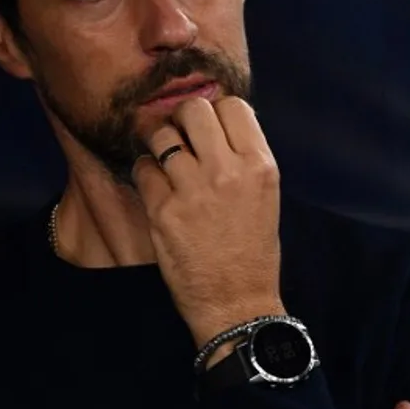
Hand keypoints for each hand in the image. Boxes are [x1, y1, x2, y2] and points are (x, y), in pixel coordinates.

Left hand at [133, 97, 284, 347]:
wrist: (236, 303)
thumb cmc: (253, 252)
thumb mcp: (265, 196)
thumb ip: (243, 157)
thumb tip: (216, 124)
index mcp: (260, 165)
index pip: (232, 105)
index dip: (217, 113)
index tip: (210, 129)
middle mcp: (228, 171)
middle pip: (194, 110)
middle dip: (184, 120)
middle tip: (183, 140)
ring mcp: (193, 189)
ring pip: (162, 135)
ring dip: (162, 146)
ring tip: (169, 166)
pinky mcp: (163, 210)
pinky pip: (143, 169)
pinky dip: (147, 175)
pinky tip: (159, 191)